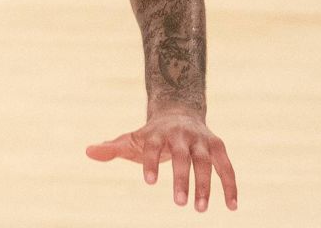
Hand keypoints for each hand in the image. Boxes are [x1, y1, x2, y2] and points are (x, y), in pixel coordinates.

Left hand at [85, 108, 236, 211]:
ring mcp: (200, 140)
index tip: (148, 183)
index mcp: (157, 132)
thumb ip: (112, 148)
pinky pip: (227, 167)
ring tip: (201, 209)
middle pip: (182, 155)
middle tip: (179, 203)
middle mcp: (181, 134)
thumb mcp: (131, 139)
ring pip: (206, 161)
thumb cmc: (150, 134)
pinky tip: (232, 207)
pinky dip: (230, 186)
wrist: (178, 112)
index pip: (152, 146)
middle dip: (181, 178)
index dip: (150, 162)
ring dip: (205, 185)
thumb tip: (88, 151)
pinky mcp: (217, 146)